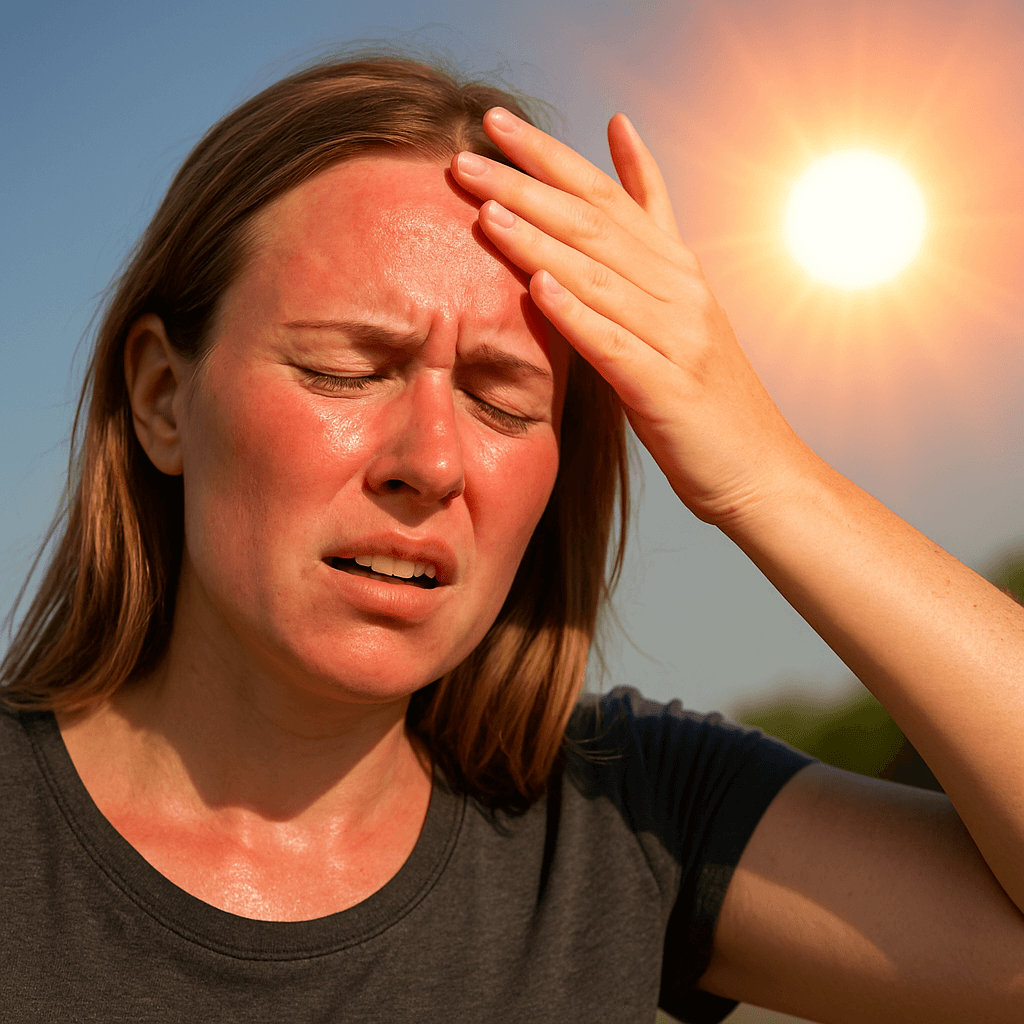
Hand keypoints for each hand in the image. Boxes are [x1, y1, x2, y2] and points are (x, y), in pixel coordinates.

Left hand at [450, 107, 808, 528]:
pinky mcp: (669, 389)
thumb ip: (648, 245)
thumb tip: (617, 165)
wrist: (761, 471)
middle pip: (595, 224)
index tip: (498, 122)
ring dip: (540, 242)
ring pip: (599, 277)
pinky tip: (538, 287)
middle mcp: (681, 292)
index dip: (551, 155)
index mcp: (677, 270)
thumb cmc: (706, 395)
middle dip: (527, 184)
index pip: (606, 196)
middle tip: (468, 153)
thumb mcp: (680, 311)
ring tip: (486, 210)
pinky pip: (616, 345)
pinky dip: (577, 313)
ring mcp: (679, 338)